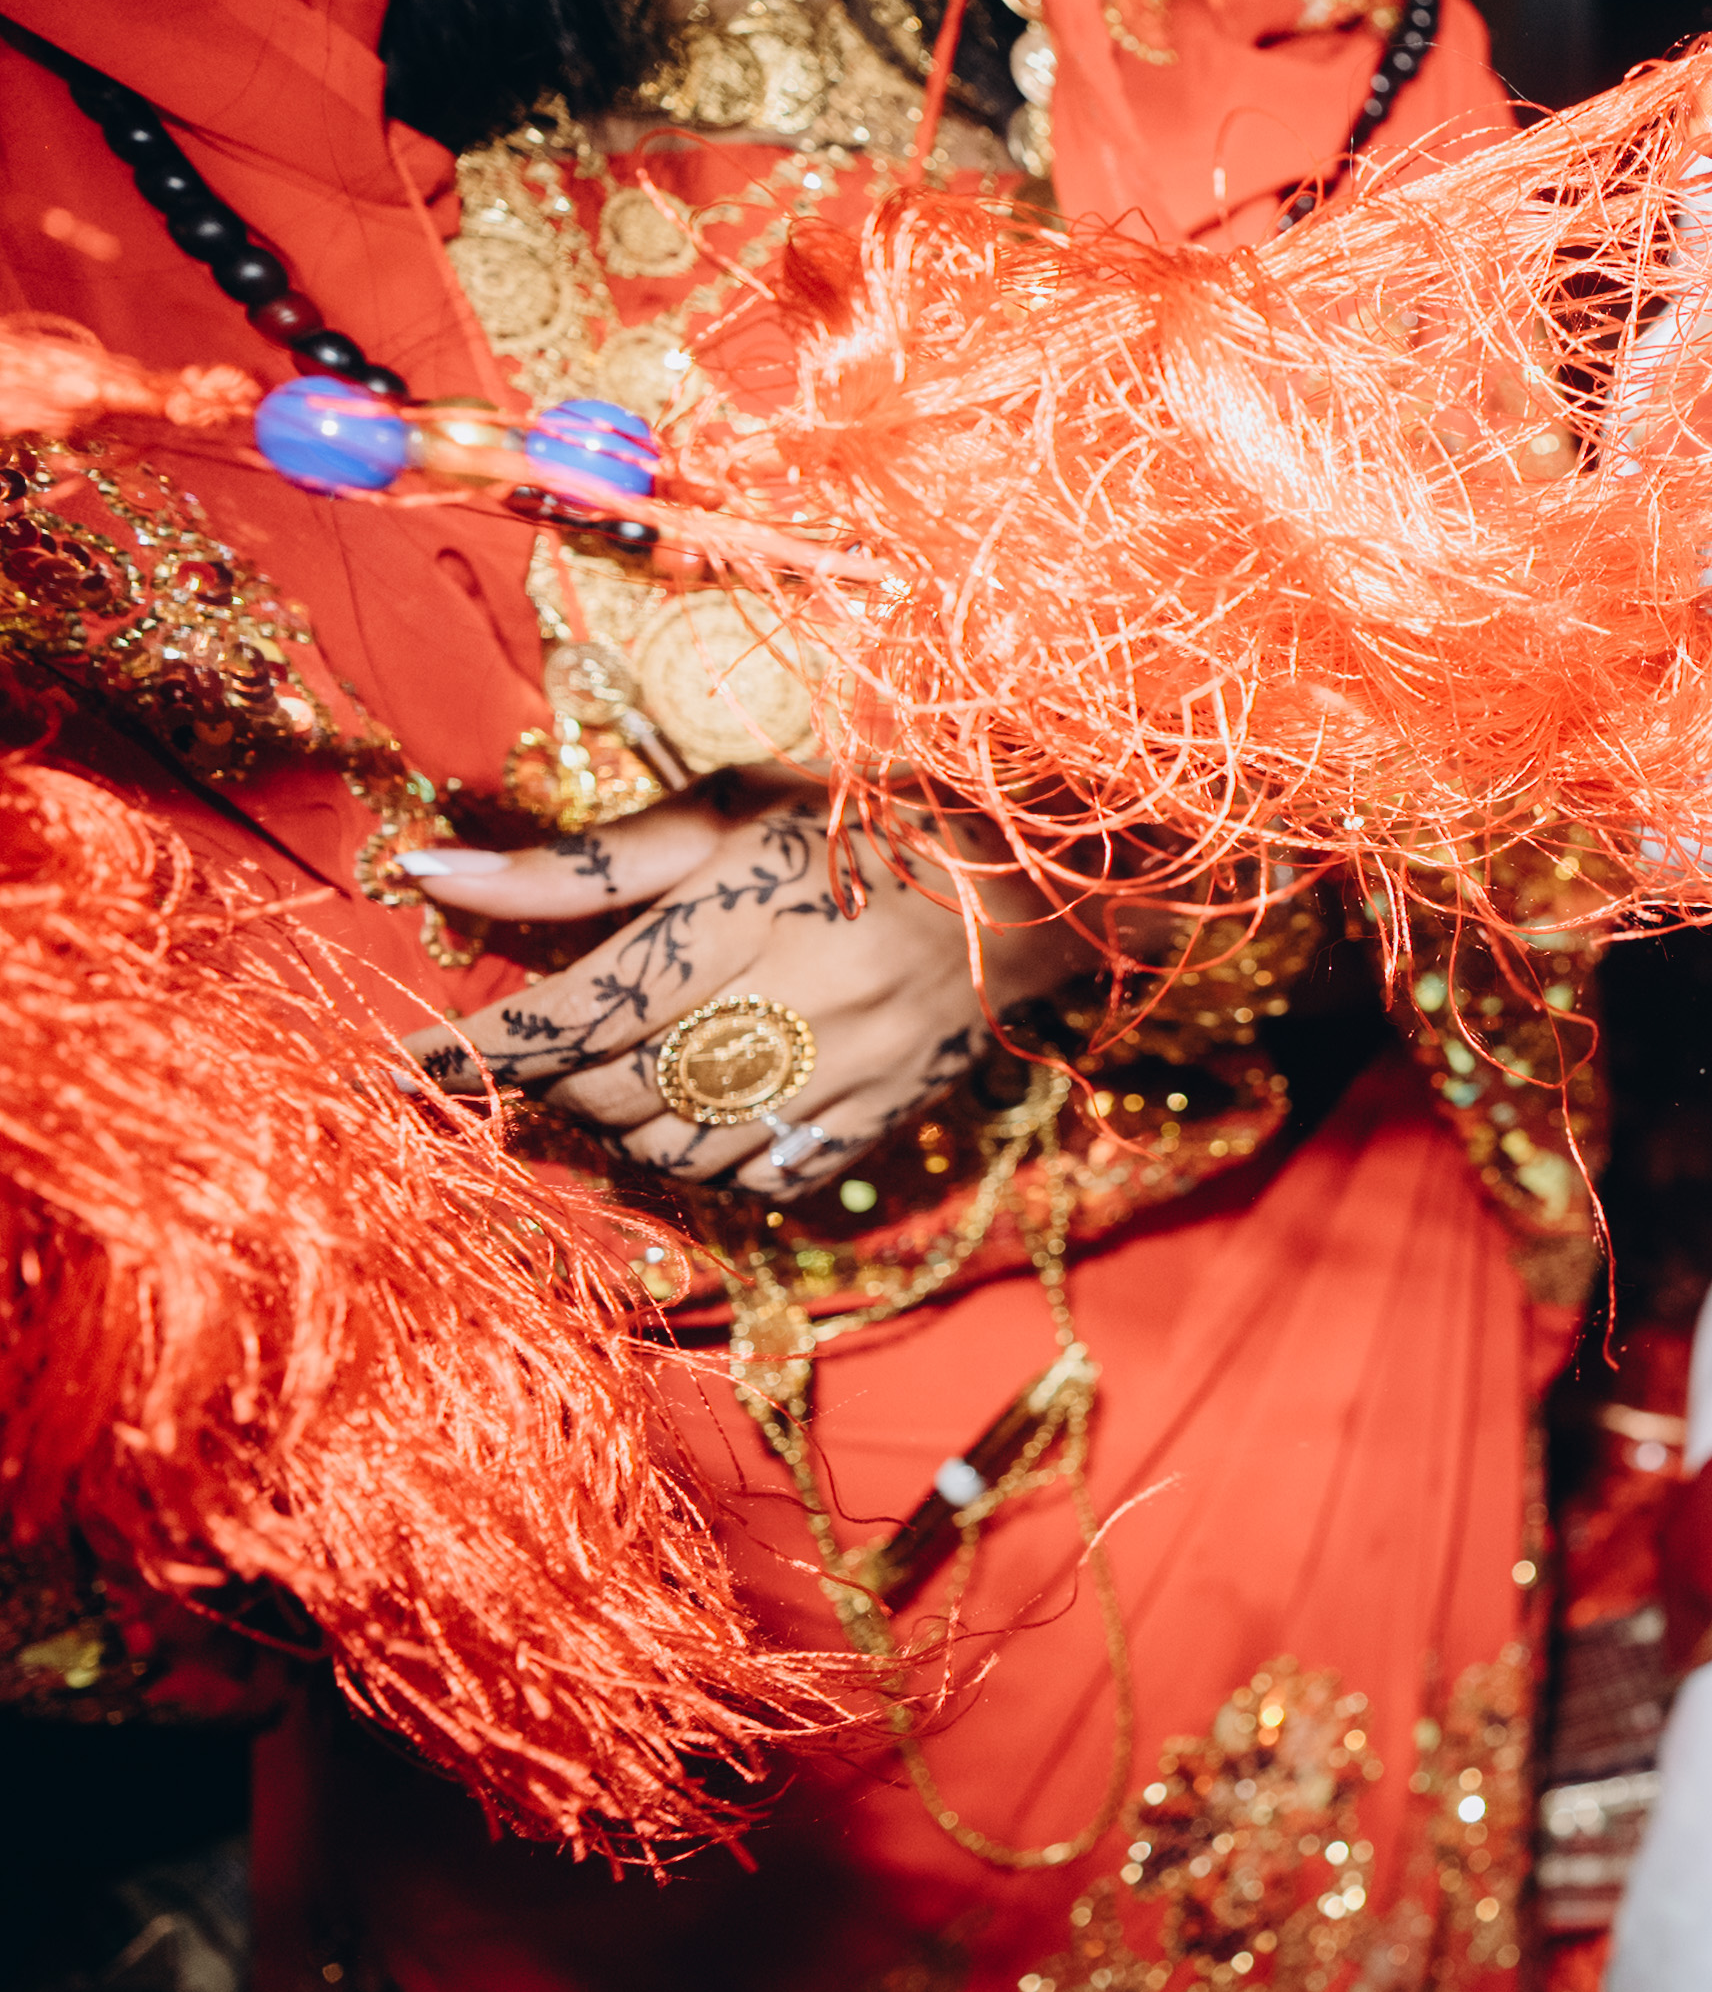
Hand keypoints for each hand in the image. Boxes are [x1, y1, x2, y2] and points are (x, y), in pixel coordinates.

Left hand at [396, 785, 1095, 1197]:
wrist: (1032, 891)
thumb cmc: (865, 827)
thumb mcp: (725, 813)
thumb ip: (580, 862)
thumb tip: (428, 876)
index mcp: (745, 913)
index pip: (577, 1005)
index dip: (477, 1044)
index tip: (400, 1063)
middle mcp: (792, 1005)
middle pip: (614, 1088)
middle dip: (553, 1076)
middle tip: (542, 1041)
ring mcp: (839, 1078)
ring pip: (672, 1148)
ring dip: (616, 1121)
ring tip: (620, 1069)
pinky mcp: (872, 1125)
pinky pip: (747, 1179)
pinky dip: (696, 1157)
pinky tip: (698, 1105)